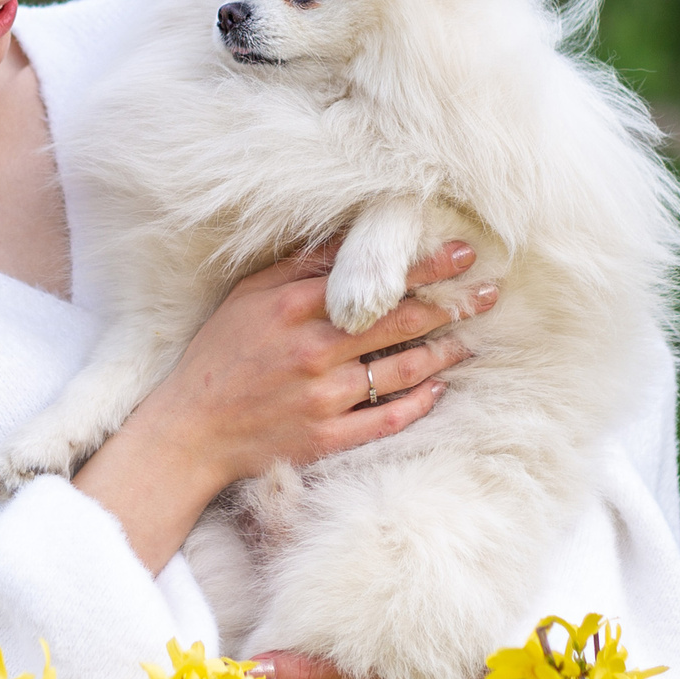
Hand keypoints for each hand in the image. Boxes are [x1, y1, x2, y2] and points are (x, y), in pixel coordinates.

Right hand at [72, 239, 495, 571]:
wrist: (191, 430)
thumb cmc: (218, 355)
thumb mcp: (248, 296)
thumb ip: (298, 269)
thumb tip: (346, 239)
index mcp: (294, 308)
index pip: (374, 282)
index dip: (424, 268)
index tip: (462, 255)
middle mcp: (315, 352)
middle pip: (400, 324)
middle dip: (451, 306)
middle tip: (488, 294)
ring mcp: (324, 399)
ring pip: (402, 372)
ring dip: (443, 353)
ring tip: (470, 341)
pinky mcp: (327, 439)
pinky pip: (387, 420)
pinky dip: (418, 403)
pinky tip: (438, 389)